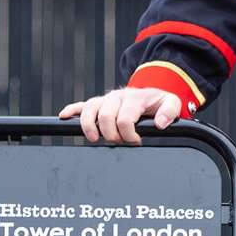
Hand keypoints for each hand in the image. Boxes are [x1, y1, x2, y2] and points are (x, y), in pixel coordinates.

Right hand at [58, 86, 182, 145]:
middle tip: (120, 141)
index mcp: (135, 97)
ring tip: (94, 139)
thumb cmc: (159, 102)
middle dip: (111, 133)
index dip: (129, 134)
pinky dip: (71, 110)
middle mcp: (117, 96)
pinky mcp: (98, 103)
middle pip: (106, 115)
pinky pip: (81, 104)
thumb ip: (169, 112)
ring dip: (89, 125)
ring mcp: (106, 99)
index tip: (136, 141)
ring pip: (90, 109)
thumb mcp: (171, 103)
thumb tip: (161, 124)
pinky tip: (64, 116)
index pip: (125, 118)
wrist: (150, 93)